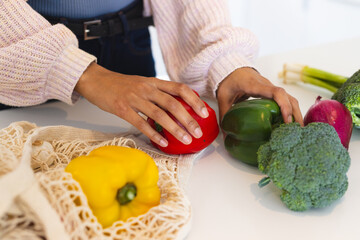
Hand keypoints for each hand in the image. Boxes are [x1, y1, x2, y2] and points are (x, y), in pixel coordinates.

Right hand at [75, 63, 209, 146]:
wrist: (96, 80)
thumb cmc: (121, 84)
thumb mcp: (143, 83)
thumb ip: (159, 92)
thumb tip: (177, 106)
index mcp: (154, 82)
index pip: (180, 88)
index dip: (194, 100)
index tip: (205, 112)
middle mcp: (147, 88)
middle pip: (173, 103)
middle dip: (188, 119)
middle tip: (198, 132)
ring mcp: (134, 98)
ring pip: (159, 115)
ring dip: (174, 129)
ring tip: (185, 140)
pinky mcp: (122, 108)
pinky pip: (140, 123)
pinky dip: (153, 134)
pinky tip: (162, 142)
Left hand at [217, 67, 302, 124]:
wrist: (231, 69)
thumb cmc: (228, 81)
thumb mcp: (222, 98)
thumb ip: (224, 116)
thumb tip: (225, 137)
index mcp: (254, 85)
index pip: (275, 92)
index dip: (284, 105)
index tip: (287, 120)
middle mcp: (266, 85)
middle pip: (287, 97)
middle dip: (295, 113)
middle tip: (296, 130)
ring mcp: (271, 87)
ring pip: (289, 98)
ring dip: (296, 112)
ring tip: (298, 129)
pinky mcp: (272, 91)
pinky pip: (286, 99)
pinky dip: (292, 110)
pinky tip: (292, 122)